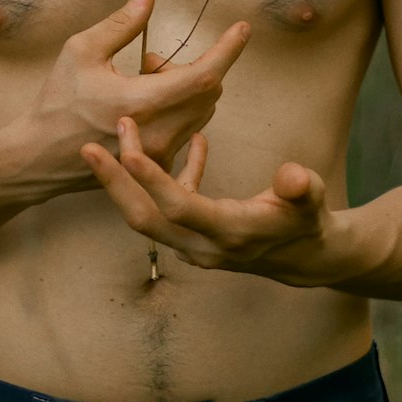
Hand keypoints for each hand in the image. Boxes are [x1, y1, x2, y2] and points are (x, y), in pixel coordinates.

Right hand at [31, 0, 248, 186]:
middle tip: (150, 61)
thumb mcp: (81, 50)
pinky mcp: (157, 166)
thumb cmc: (57, 102)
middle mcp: (159, 132)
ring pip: (199, 112)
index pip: (203, 75)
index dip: (227, 50)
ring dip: (184, 89)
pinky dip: (177, 110)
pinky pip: (187, 131)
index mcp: (142, 102)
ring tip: (142, 82)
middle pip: (207, 92)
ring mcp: (160, 154)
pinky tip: (143, 108)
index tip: (242, 29)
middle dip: (191, 68)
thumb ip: (122, 23)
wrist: (38, 157)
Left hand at [81, 118, 342, 286]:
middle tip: (88, 148)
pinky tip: (188, 144)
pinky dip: (164, 179)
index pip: (179, 208)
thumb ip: (302, 187)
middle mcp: (203, 245)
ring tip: (109, 144)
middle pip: (145, 219)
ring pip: (147, 217)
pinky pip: (167, 209)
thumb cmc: (309, 222)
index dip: (152, 179)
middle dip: (115, 184)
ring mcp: (195, 245)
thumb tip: (293, 176)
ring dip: (125, 183)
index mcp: (229, 232)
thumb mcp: (313, 201)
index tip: (126, 149)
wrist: (310, 257)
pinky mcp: (194, 237)